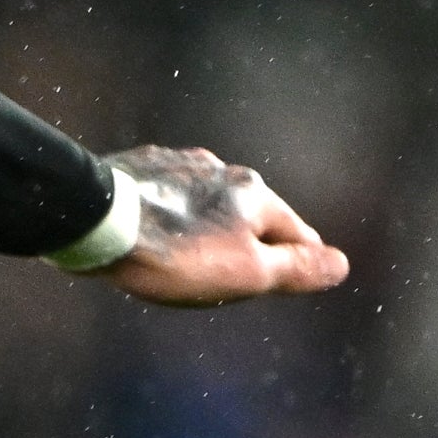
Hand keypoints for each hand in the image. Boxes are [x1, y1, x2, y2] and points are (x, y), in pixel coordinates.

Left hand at [94, 143, 350, 307]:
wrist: (97, 221)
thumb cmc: (176, 255)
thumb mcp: (246, 274)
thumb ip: (294, 268)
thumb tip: (341, 264)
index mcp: (255, 193)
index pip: (295, 232)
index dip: (299, 257)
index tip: (303, 269)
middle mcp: (222, 169)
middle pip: (251, 212)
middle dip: (253, 238)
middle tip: (252, 266)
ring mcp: (180, 164)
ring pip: (209, 200)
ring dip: (212, 222)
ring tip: (204, 249)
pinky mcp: (141, 168)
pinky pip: (171, 194)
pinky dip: (175, 212)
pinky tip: (161, 227)